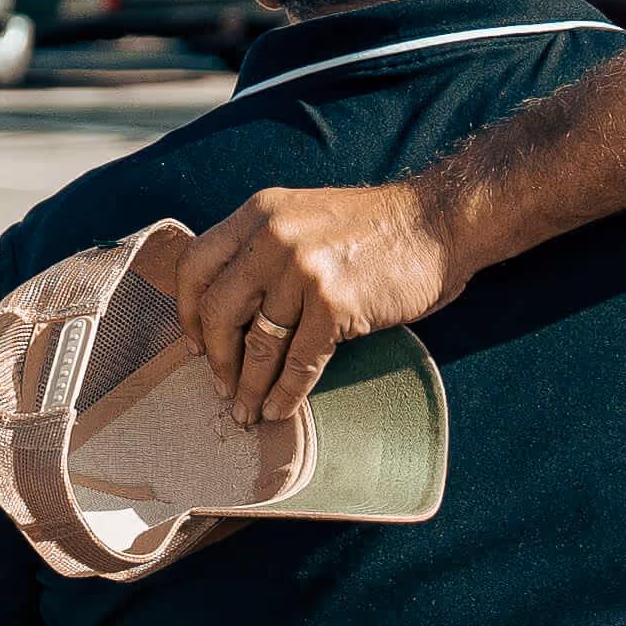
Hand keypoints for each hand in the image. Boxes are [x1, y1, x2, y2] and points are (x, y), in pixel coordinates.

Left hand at [168, 182, 453, 419]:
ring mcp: (302, 270)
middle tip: (221, 387)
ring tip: (246, 412)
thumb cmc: (376, 230)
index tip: (194, 344)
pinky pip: (298, 362)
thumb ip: (266, 248)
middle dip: (216, 359)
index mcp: (259, 213)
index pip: (195, 265)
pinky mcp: (334, 303)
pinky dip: (285, 393)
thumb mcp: (304, 219)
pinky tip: (279, 409)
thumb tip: (230, 309)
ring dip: (247, 387)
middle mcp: (272, 237)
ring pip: (257, 343)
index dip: (186, 312)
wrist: (439, 223)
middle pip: (217, 310)